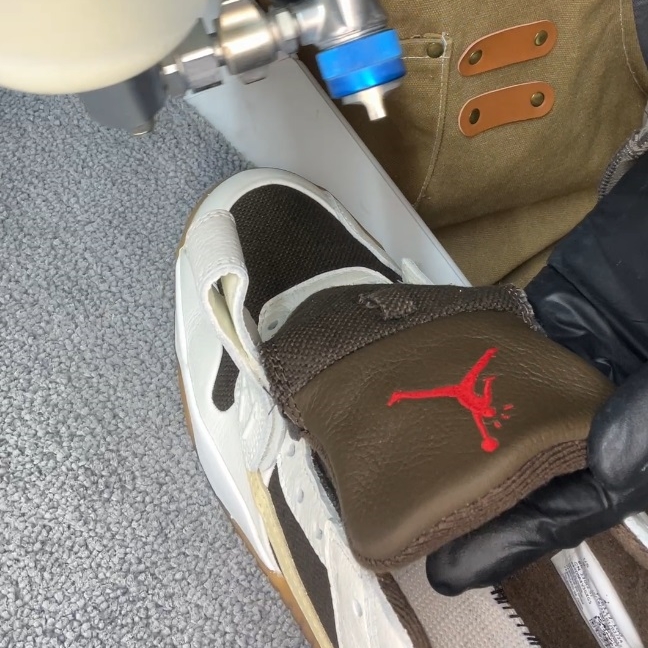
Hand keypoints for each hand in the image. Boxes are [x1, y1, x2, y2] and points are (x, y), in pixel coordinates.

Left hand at [427, 152, 647, 594]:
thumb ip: (647, 423)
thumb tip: (599, 464)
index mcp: (631, 445)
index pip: (566, 507)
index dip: (509, 540)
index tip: (447, 568)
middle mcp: (596, 414)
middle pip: (524, 467)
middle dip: (472, 493)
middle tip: (411, 516)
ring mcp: (567, 366)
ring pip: (504, 412)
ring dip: (460, 434)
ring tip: (404, 459)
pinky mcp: (548, 322)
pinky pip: (497, 354)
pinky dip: (465, 371)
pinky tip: (426, 388)